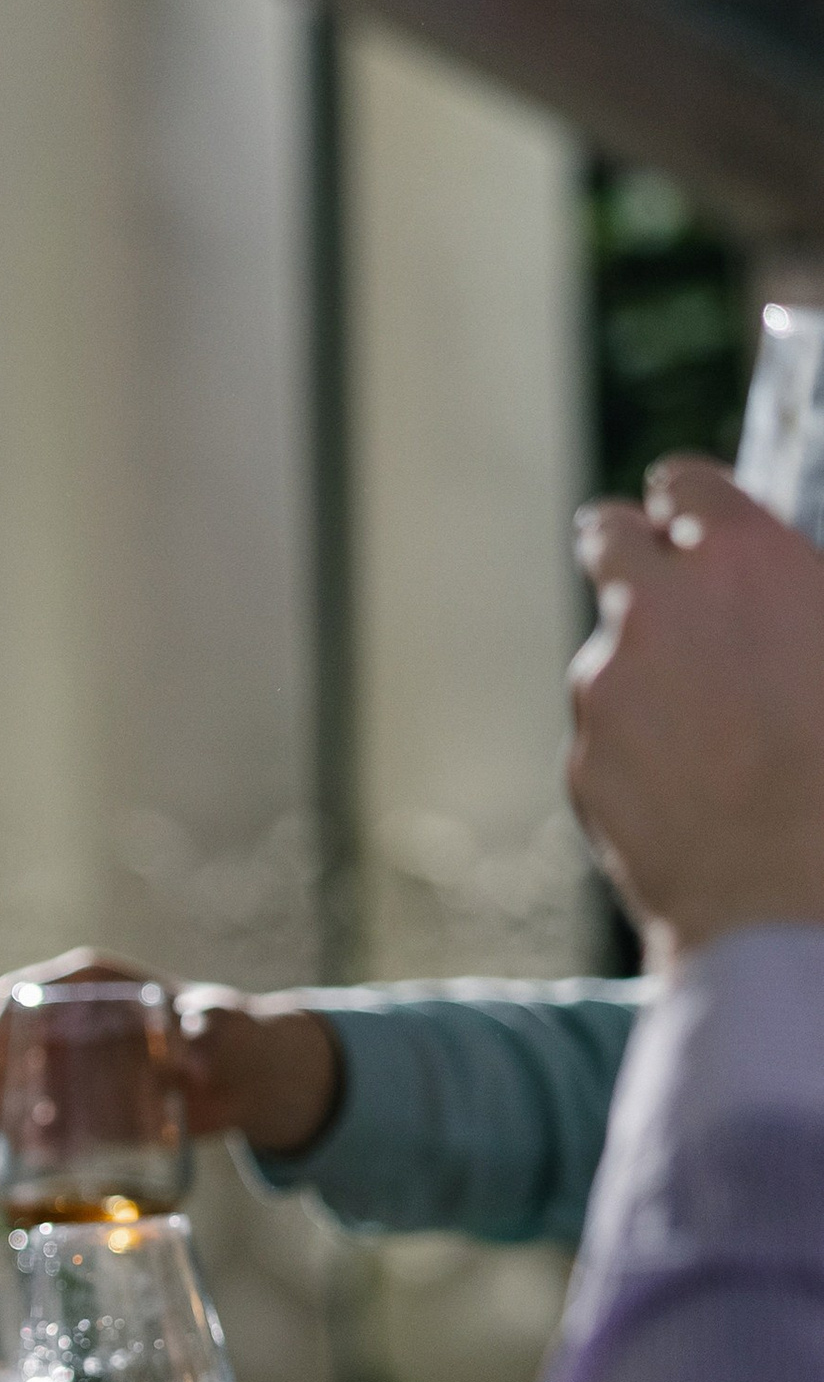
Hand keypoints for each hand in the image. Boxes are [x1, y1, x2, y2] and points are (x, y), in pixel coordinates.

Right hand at [0, 945, 343, 1160]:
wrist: (244, 1074)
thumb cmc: (232, 1035)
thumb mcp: (223, 1028)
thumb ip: (210, 1035)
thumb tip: (191, 1062)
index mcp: (89, 985)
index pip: (20, 992)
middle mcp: (64, 1017)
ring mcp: (61, 1059)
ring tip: (1, 1136)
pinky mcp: (69, 1098)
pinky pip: (25, 1112)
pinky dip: (13, 1132)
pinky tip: (24, 1155)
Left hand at [569, 459, 823, 951]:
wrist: (791, 898)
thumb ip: (799, 594)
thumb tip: (784, 595)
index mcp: (744, 559)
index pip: (686, 484)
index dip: (692, 504)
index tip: (696, 522)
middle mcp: (657, 606)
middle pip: (608, 535)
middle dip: (629, 548)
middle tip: (655, 582)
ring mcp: (607, 685)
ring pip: (609, 650)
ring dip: (642, 669)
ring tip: (712, 732)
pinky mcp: (582, 759)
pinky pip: (604, 734)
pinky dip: (633, 748)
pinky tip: (691, 791)